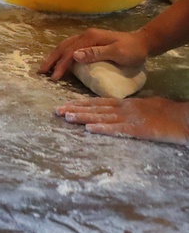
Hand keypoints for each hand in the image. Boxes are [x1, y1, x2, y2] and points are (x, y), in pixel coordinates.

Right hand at [39, 28, 150, 79]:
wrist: (144, 42)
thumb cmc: (132, 50)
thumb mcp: (117, 53)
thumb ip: (96, 53)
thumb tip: (75, 56)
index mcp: (90, 38)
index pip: (70, 52)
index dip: (61, 65)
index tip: (54, 78)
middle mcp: (86, 35)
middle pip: (63, 47)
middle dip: (52, 59)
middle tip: (41, 71)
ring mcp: (88, 38)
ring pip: (66, 46)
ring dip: (55, 56)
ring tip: (47, 67)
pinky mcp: (90, 42)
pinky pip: (71, 47)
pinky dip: (63, 54)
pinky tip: (61, 61)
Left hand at [54, 97, 188, 144]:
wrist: (184, 117)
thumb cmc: (168, 112)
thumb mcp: (145, 106)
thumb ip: (129, 108)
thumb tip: (115, 109)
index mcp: (126, 104)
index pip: (99, 102)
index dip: (81, 104)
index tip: (65, 105)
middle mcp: (124, 109)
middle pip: (95, 109)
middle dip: (75, 110)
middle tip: (57, 111)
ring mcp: (131, 119)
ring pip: (102, 117)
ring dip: (83, 117)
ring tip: (66, 116)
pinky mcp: (138, 130)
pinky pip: (117, 129)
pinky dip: (103, 128)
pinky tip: (89, 128)